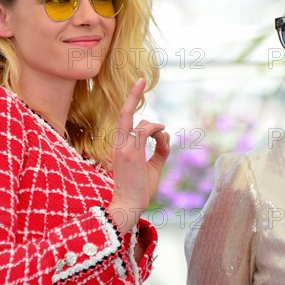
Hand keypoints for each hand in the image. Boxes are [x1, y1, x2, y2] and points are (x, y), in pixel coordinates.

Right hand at [107, 78, 169, 233]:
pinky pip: (145, 132)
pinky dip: (157, 131)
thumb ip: (160, 151)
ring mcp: (123, 148)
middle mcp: (118, 144)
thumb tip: (167, 137)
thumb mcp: (152, 168)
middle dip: (133, 94)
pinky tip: (162, 137)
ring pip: (141, 123)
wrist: (129, 206)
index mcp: (119, 146)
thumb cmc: (139, 189)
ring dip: (157, 129)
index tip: (137, 89)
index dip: (130, 104)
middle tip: (141, 79)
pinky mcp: (130, 153)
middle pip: (124, 113)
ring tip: (162, 142)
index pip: (123, 121)